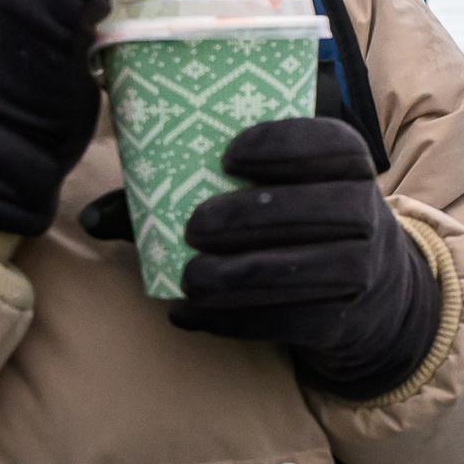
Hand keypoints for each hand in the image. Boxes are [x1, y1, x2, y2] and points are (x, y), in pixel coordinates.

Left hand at [169, 118, 440, 398]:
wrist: (368, 291)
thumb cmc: (293, 225)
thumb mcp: (272, 193)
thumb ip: (190, 190)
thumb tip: (95, 218)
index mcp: (348, 165)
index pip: (333, 144)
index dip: (285, 146)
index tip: (228, 155)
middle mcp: (368, 213)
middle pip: (324, 208)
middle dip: (254, 216)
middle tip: (195, 226)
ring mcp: (363, 270)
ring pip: (311, 269)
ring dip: (243, 275)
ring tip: (191, 278)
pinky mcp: (343, 320)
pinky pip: (295, 319)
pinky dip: (238, 318)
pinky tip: (193, 314)